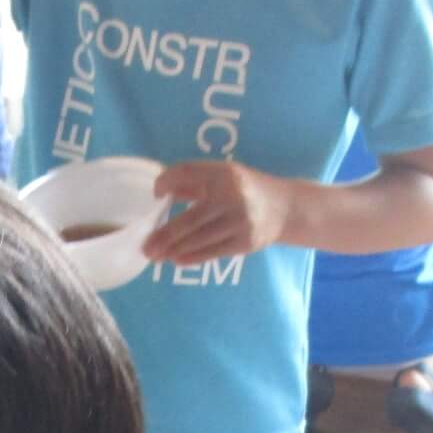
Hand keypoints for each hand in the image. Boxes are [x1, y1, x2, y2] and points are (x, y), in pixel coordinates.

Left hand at [144, 162, 292, 265]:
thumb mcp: (224, 176)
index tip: (156, 194)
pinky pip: (213, 252)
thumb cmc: (246, 190)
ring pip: (200, 239)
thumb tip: (162, 192)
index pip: (187, 172)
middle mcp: (233, 196)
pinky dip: (192, 257)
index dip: (167, 182)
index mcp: (224, 173)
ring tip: (156, 256)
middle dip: (165, 234)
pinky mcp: (245, 242)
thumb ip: (195, 183)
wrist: (286, 208)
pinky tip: (176, 259)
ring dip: (174, 249)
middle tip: (146, 246)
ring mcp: (241, 221)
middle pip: (191, 218)